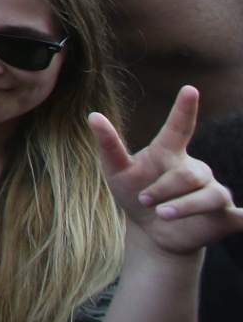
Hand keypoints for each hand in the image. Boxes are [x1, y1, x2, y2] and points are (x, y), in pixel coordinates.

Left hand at [92, 86, 242, 256]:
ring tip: (161, 214)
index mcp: (169, 152)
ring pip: (208, 195)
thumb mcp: (117, 171)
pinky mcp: (224, 214)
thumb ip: (109, 145)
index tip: (189, 89)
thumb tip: (93, 115)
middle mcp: (195, 168)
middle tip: (144, 199)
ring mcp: (212, 190)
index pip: (179, 127)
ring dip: (182, 206)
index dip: (184, 109)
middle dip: (163, 188)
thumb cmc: (134, 193)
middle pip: (186, 174)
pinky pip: (240, 215)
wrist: (150, 232)